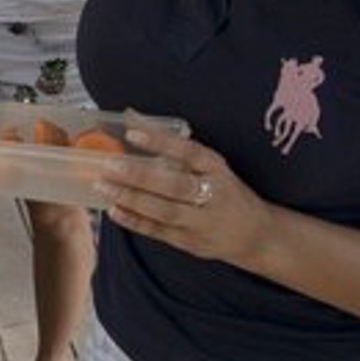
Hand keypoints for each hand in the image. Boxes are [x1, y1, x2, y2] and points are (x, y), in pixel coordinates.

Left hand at [94, 123, 275, 266]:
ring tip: (103, 187)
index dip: (161, 142)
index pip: (189, 152)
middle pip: (175, 185)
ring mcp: (202, 221)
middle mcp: (212, 194)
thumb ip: (176, 149)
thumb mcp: (211, 166)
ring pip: (164, 211)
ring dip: (131, 199)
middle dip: (139, 176)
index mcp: (217, 169)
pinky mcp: (191, 242)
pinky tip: (114, 211)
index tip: (133, 133)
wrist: (256, 234)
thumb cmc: (225, 191)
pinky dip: (135, 221)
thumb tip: (132, 118)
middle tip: (109, 165)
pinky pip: (159, 231)